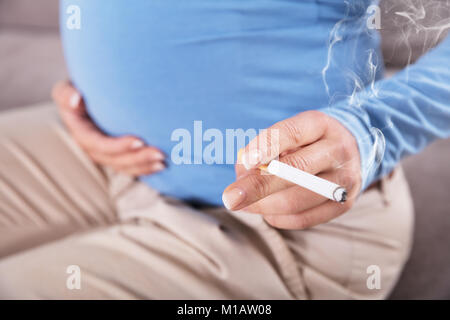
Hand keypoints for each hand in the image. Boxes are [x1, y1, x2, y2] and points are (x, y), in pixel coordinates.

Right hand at [52, 81, 165, 175]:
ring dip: (145, 166)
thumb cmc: (80, 87)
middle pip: (115, 160)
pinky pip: (131, 166)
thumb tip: (75, 98)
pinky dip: (146, 168)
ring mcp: (105, 154)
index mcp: (80, 132)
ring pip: (125, 166)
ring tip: (164, 162)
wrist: (89, 93)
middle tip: (160, 154)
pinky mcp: (117, 155)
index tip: (140, 141)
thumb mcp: (67, 88)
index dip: (118, 146)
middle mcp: (92, 147)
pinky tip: (162, 166)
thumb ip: (66, 93)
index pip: (98, 144)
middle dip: (138, 159)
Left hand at [222, 110, 361, 229]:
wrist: (349, 152)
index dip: (266, 146)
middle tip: (230, 198)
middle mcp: (338, 150)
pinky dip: (278, 218)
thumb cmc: (305, 143)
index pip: (291, 133)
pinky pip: (304, 219)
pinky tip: (265, 211)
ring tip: (243, 204)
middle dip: (258, 186)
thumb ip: (263, 149)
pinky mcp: (344, 204)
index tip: (245, 161)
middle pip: (296, 170)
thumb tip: (242, 176)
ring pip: (298, 199)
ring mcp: (345, 179)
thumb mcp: (288, 135)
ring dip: (263, 205)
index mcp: (320, 124)